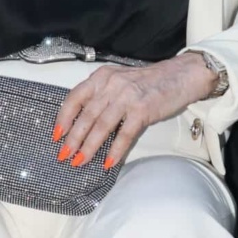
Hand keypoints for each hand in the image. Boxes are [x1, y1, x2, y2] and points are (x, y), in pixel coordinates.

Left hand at [53, 54, 215, 169]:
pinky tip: (109, 162)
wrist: (180, 75)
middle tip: (64, 155)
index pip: (75, 98)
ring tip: (80, 161)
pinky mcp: (142, 110)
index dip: (63, 118)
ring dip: (89, 147)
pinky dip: (115, 150)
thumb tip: (81, 122)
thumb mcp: (118, 81)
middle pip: (86, 116)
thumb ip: (100, 95)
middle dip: (73, 139)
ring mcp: (127, 97)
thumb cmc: (149, 81)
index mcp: (102, 77)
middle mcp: (112, 85)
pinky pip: (124, 134)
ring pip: (101, 126)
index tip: (56, 135)